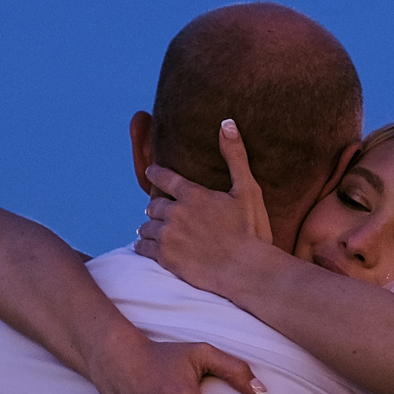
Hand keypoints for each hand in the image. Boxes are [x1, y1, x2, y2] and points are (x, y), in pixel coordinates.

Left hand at [135, 117, 275, 294]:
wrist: (245, 270)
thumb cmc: (251, 231)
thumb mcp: (248, 190)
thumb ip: (235, 157)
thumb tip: (227, 123)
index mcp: (194, 195)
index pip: (165, 178)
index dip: (156, 173)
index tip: (150, 172)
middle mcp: (176, 213)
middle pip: (154, 205)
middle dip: (156, 207)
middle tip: (157, 211)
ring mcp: (168, 236)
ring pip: (145, 227)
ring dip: (148, 227)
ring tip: (149, 231)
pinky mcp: (165, 258)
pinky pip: (142, 248)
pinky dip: (142, 246)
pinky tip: (144, 247)